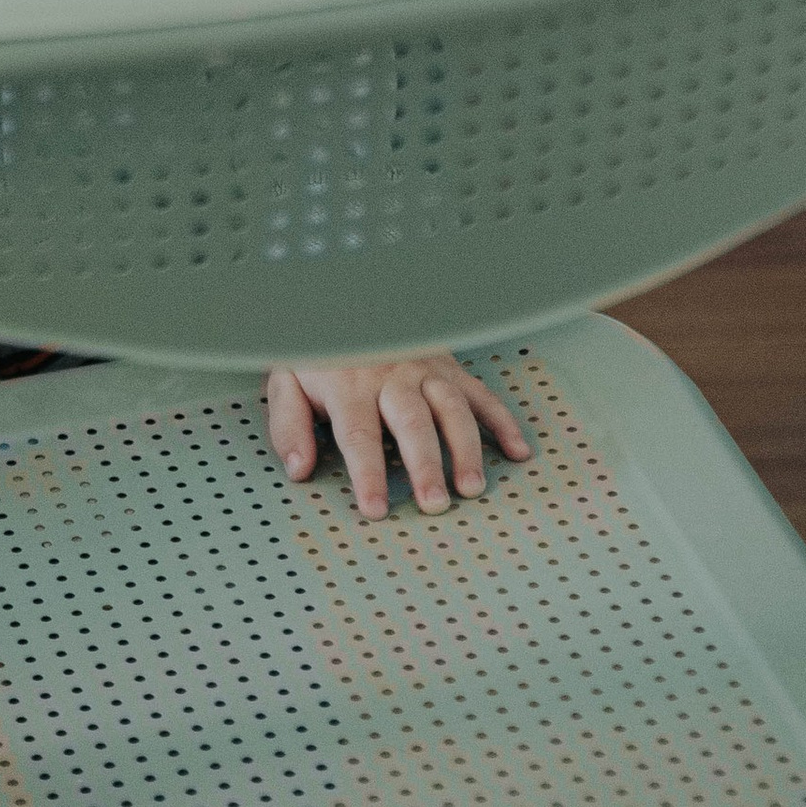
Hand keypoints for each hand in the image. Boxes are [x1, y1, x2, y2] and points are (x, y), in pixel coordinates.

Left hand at [263, 354, 531, 519]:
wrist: (343, 297)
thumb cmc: (318, 353)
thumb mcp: (288, 381)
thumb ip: (290, 426)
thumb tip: (300, 470)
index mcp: (349, 384)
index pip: (359, 434)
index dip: (368, 473)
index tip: (375, 509)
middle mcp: (391, 376)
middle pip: (411, 422)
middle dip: (425, 465)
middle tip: (434, 504)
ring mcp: (425, 369)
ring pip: (451, 407)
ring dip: (465, 447)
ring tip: (472, 488)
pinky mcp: (449, 367)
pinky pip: (481, 393)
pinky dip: (502, 421)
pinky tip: (517, 451)